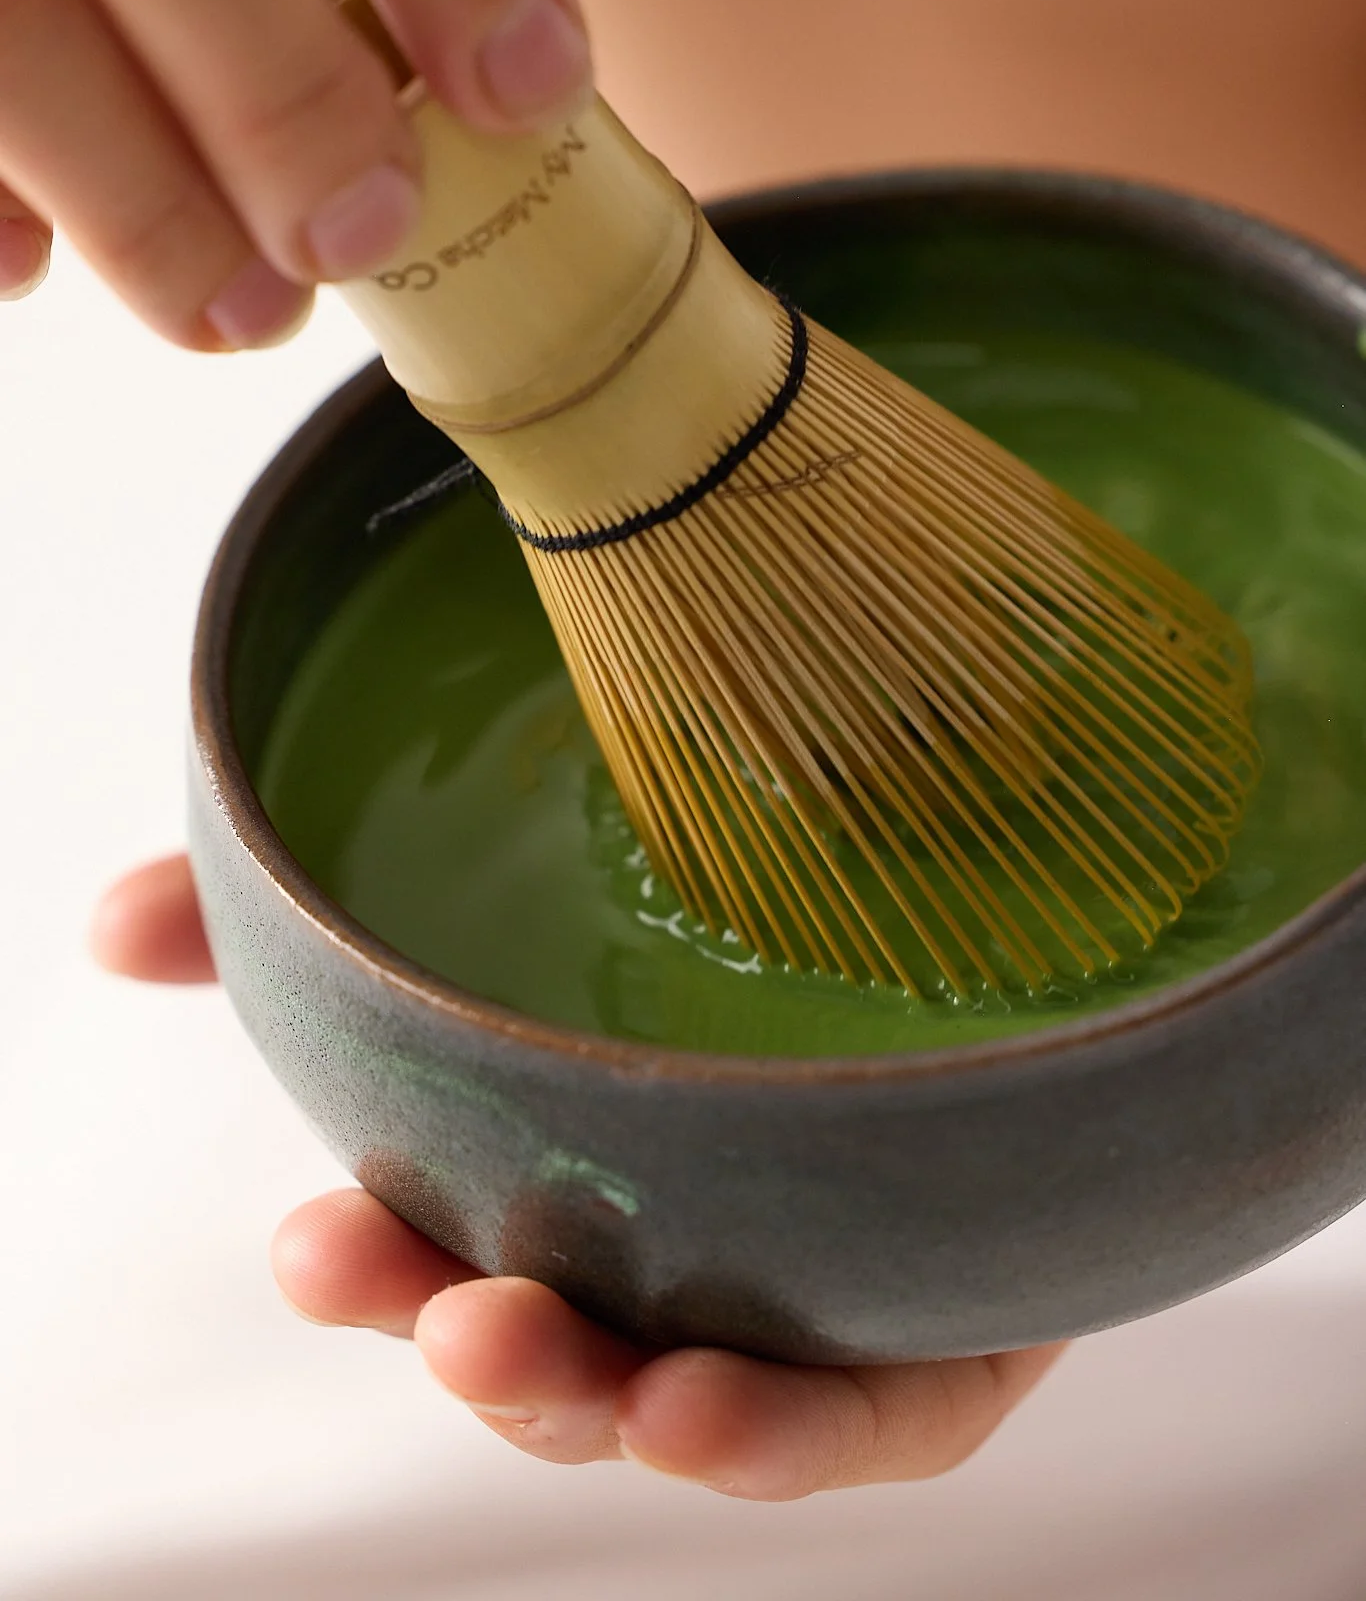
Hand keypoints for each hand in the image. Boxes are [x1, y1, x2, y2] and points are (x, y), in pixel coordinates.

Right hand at [93, 855, 1064, 1499]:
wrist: (992, 957)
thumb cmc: (714, 970)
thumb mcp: (517, 896)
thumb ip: (311, 919)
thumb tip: (122, 919)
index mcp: (567, 1186)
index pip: (447, 1256)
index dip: (371, 1268)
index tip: (312, 1234)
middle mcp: (679, 1262)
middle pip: (557, 1346)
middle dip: (471, 1342)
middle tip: (417, 1298)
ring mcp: (807, 1304)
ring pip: (688, 1402)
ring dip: (603, 1407)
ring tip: (550, 1359)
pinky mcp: (943, 1335)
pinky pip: (876, 1420)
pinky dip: (791, 1435)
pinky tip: (715, 1405)